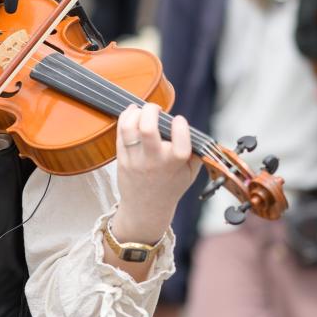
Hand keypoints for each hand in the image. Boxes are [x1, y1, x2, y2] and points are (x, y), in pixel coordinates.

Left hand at [113, 103, 199, 240]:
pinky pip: (120, 133)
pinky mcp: (122, 159)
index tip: (179, 120)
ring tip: (141, 110)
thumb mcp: (191, 173)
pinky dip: (125, 118)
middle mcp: (154, 160)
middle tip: (155, 108)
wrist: (146, 208)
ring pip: (129, 128)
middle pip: (147, 128)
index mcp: (175, 163)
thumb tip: (193, 129)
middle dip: (151, 110)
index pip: (180, 138)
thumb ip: (196, 152)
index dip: (180, 124)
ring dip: (135, 113)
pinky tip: (132, 113)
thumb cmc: (170, 186)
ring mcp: (135, 160)